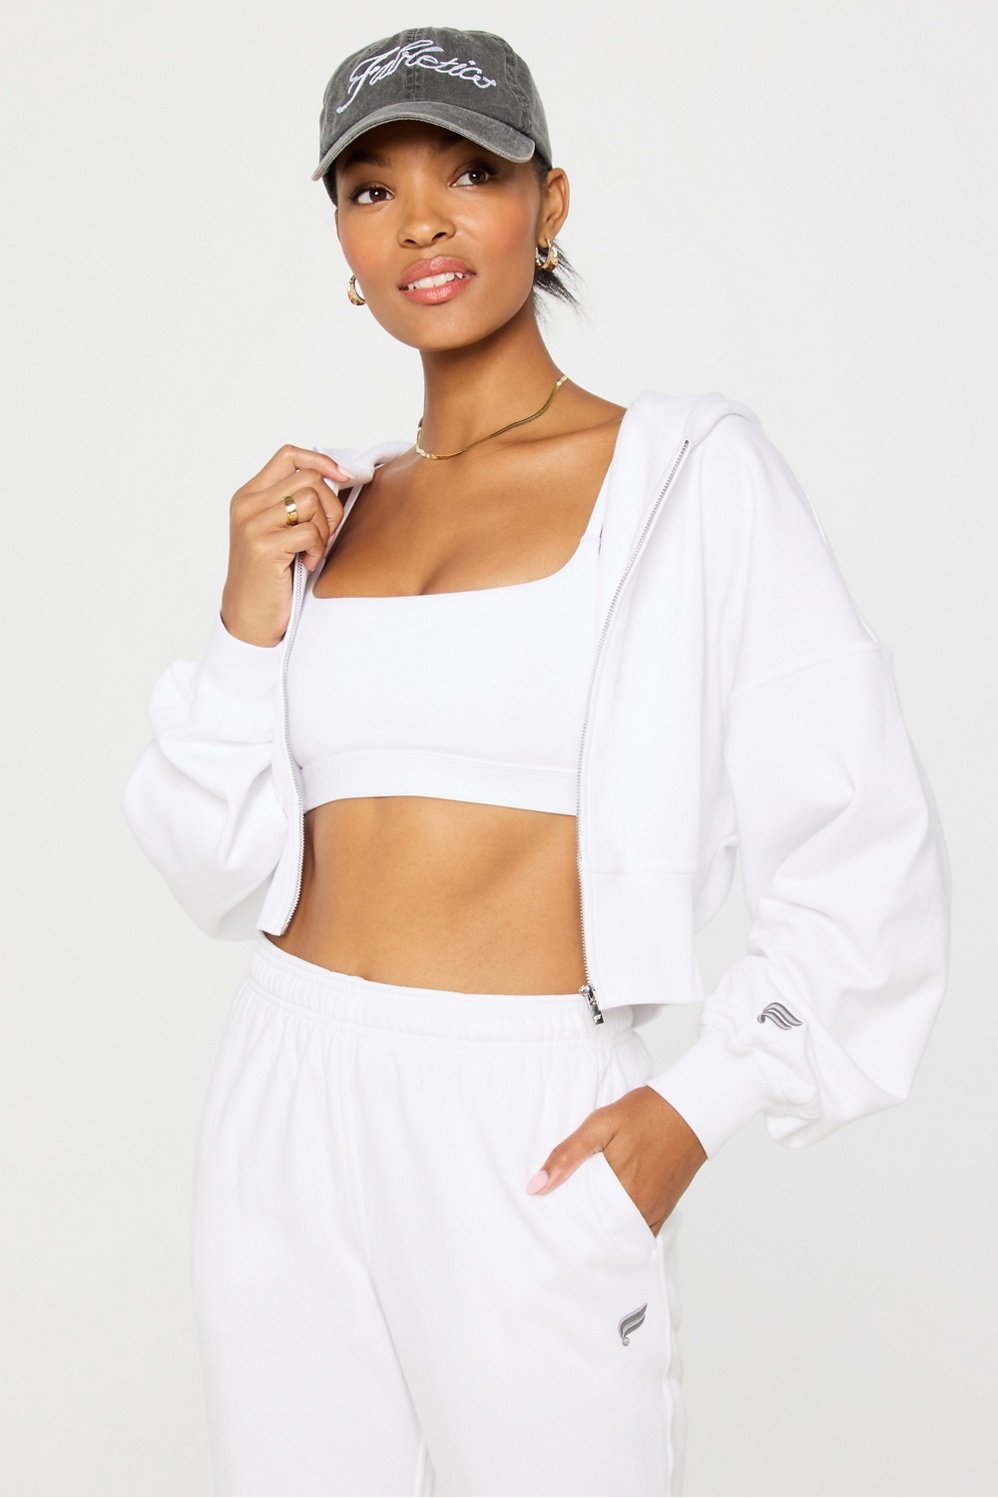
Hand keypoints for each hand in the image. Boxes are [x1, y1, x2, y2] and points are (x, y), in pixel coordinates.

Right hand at [220, 444, 356, 647]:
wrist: (250, 615)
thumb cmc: (270, 575)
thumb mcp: (278, 530)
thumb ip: (294, 503)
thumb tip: (337, 478)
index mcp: (250, 495)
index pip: (288, 455)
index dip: (321, 460)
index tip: (343, 477)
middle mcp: (247, 505)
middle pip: (308, 478)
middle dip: (330, 505)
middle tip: (325, 533)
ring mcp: (253, 524)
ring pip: (310, 501)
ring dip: (323, 529)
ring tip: (312, 550)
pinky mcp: (263, 546)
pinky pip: (309, 532)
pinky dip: (317, 550)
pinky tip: (307, 563)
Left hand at [525, 1087, 707, 1235]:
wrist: (692, 1109)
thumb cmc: (646, 1112)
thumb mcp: (600, 1124)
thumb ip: (568, 1155)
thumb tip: (535, 1187)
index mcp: (618, 1191)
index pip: (582, 1222)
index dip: (563, 1223)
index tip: (547, 1220)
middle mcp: (638, 1208)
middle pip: (600, 1231)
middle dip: (581, 1229)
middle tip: (560, 1222)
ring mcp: (654, 1211)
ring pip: (620, 1233)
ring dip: (602, 1228)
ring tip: (581, 1218)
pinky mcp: (665, 1208)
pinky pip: (640, 1229)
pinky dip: (624, 1227)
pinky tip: (609, 1215)